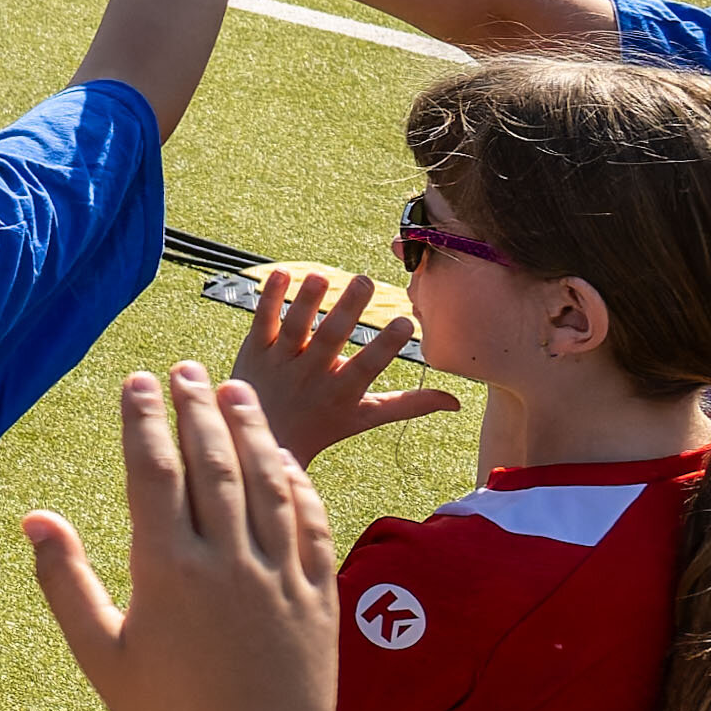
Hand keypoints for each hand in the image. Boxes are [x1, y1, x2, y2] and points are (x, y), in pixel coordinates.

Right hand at [27, 359, 354, 710]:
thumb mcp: (100, 655)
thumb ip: (64, 580)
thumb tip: (34, 519)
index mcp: (167, 570)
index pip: (154, 470)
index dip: (143, 419)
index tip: (136, 383)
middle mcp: (228, 560)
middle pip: (213, 460)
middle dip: (196, 407)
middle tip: (185, 370)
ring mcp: (281, 574)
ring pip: (268, 480)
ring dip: (250, 429)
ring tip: (235, 393)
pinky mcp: (321, 593)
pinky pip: (311, 520)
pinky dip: (297, 481)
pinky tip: (284, 460)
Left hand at [228, 264, 457, 460]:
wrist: (263, 439)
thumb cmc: (321, 426)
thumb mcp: (365, 418)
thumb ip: (408, 405)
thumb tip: (455, 400)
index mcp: (341, 391)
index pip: (367, 366)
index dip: (385, 346)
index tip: (406, 323)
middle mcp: (311, 375)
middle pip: (330, 339)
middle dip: (347, 310)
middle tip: (364, 281)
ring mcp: (280, 362)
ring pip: (295, 328)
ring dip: (306, 301)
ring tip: (320, 275)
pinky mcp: (255, 350)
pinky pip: (263, 321)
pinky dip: (269, 298)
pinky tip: (281, 271)